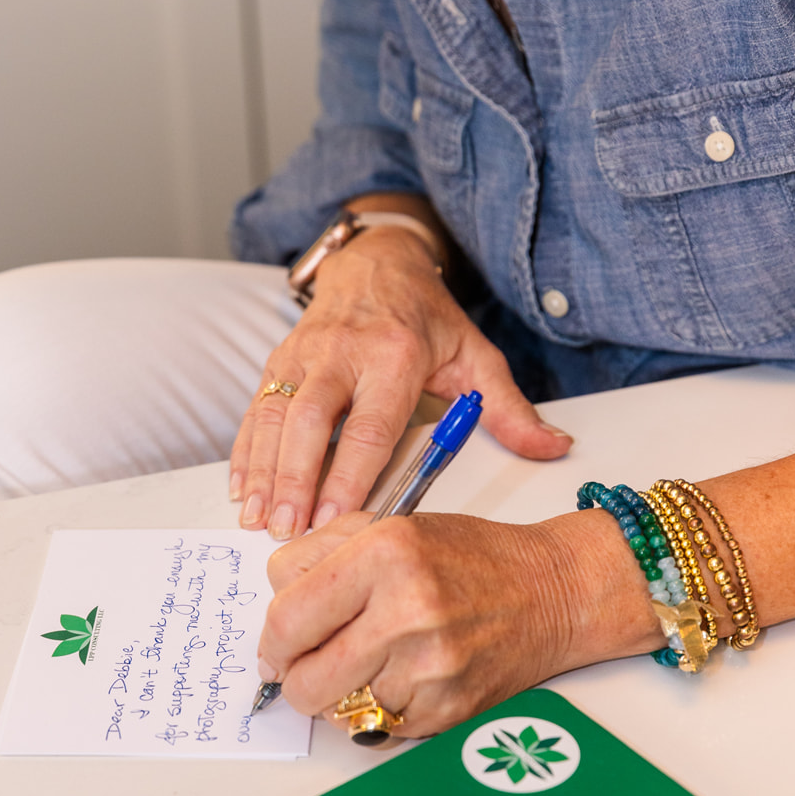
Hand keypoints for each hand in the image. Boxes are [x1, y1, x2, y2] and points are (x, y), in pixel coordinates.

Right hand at [230, 230, 571, 540]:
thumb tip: (554, 447)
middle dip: (295, 479)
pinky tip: (240, 492)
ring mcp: (303, 354)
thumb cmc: (427, 320)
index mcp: (396, 354)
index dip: (351, 473)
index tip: (339, 517)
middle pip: (309, 420)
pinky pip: (254, 410)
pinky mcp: (277, 361)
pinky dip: (245, 453)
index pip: (370, 423)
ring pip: (273, 416)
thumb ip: (507, 407)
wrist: (377, 264)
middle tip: (289, 531)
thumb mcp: (475, 354)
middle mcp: (343, 351)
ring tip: (257, 521)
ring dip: (263, 472)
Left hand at [257, 509, 658, 737]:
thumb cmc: (466, 558)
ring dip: (340, 696)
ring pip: (338, 712)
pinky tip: (402, 678)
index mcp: (384, 555)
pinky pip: (379, 729)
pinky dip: (379, 710)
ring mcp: (431, 667)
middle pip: (305, 680)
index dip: (271, 641)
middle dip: (297, 678)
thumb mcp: (387, 526)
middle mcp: (407, 612)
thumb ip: (316, 553)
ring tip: (366, 664)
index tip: (278, 646)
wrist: (550, 591)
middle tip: (311, 664)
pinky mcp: (448, 709)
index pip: (287, 619)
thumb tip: (270, 599)